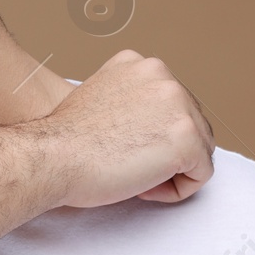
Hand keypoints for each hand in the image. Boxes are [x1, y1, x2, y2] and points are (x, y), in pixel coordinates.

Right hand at [40, 49, 215, 207]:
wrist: (52, 157)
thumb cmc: (67, 142)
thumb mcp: (100, 98)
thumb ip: (131, 102)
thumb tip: (149, 124)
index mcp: (142, 65)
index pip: (172, 106)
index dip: (151, 136)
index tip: (121, 148)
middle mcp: (164, 76)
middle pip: (192, 125)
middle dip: (166, 152)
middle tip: (127, 165)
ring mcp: (179, 105)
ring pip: (200, 149)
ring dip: (172, 170)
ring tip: (135, 175)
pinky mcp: (187, 138)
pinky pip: (202, 174)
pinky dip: (177, 190)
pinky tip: (143, 186)